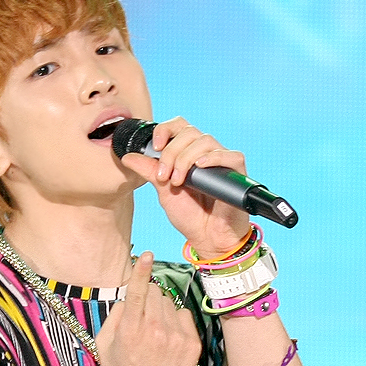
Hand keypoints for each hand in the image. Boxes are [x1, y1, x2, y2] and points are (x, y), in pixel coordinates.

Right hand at [95, 251, 200, 365]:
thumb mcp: (104, 345)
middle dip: (149, 299)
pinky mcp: (192, 344)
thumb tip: (131, 294)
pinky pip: (184, 316)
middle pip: (156, 293)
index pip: (138, 291)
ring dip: (162, 312)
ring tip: (155, 335)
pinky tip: (168, 340)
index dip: (141, 270)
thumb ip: (116, 316)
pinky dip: (176, 322)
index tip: (147, 254)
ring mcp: (176, 337)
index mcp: (130, 330)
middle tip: (142, 319)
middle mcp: (155, 330)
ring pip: (170, 304)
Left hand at [120, 117, 250, 258]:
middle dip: (171, 152)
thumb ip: (149, 172)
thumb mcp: (163, 191)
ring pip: (205, 141)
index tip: (155, 147)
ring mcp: (221, 161)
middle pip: (189, 132)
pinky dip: (214, 158)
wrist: (206, 238)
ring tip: (178, 182)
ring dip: (186, 159)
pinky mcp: (237, 172)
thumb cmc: (189, 216)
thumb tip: (127, 157)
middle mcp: (205, 153)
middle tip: (165, 176)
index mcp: (188, 153)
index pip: (179, 126)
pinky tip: (200, 167)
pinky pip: (230, 155)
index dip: (165, 130)